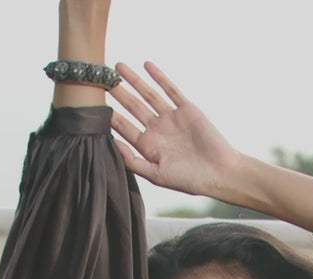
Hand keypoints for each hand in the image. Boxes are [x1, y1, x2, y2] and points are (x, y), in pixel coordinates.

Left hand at [110, 62, 241, 197]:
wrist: (219, 172)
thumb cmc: (189, 180)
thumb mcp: (156, 175)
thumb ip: (133, 162)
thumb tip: (110, 145)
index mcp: (149, 147)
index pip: (125, 129)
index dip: (110, 117)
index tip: (93, 105)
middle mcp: (158, 131)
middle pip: (133, 108)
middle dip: (118, 93)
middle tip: (100, 78)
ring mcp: (172, 118)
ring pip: (148, 95)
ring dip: (134, 80)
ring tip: (117, 67)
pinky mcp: (187, 109)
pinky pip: (170, 89)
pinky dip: (159, 77)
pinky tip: (147, 65)